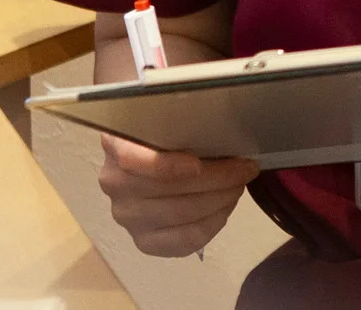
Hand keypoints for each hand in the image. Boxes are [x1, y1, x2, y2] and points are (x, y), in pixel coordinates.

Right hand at [96, 134, 259, 256]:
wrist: (146, 164)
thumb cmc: (165, 137)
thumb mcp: (167, 119)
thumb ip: (182, 122)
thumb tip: (226, 130)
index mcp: (117, 146)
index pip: (133, 160)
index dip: (167, 166)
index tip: (198, 164)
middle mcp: (115, 184)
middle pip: (169, 189)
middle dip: (218, 179)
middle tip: (245, 168)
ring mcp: (127, 217)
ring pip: (182, 215)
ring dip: (221, 200)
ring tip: (238, 185)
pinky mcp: (144, 241)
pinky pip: (185, 240)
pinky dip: (213, 223)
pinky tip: (225, 207)